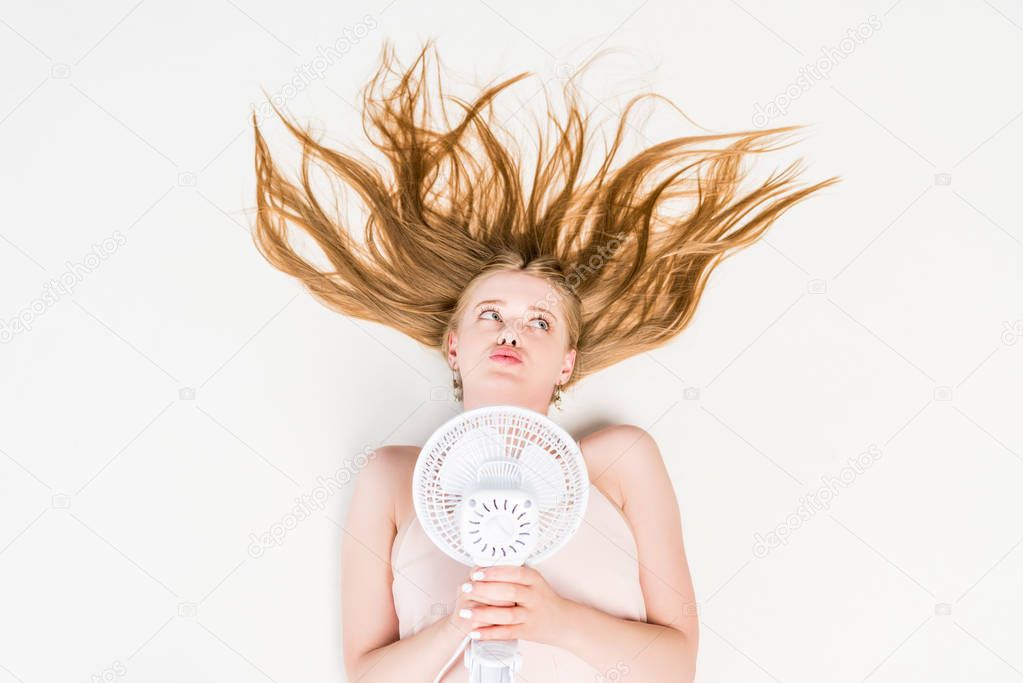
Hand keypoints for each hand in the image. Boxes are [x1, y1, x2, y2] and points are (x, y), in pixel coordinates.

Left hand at [448, 564, 573, 645]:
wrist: (564, 622)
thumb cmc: (544, 599)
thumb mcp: (534, 581)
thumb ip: (514, 575)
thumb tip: (483, 566)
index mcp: (534, 580)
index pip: (514, 573)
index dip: (494, 572)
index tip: (476, 572)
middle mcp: (534, 597)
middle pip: (509, 592)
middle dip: (485, 590)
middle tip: (466, 588)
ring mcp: (532, 615)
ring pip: (506, 614)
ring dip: (484, 614)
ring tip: (465, 612)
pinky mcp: (528, 632)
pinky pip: (507, 633)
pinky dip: (490, 633)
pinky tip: (475, 632)